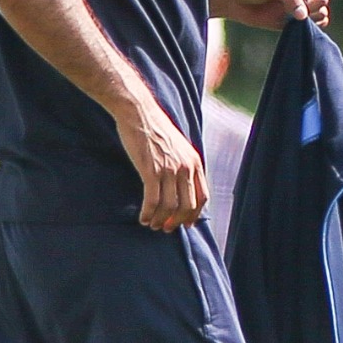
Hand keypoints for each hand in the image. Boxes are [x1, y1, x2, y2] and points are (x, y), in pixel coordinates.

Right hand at [117, 100, 207, 231]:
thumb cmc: (156, 130)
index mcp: (195, 162)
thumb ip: (183, 165)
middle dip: (176, 222)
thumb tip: (181, 188)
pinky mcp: (151, 171)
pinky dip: (148, 214)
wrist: (140, 113)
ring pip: (169, 207)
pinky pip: (152, 201)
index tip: (186, 224)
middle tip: (165, 228)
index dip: (194, 214)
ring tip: (152, 225)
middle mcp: (186, 168)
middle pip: (187, 206)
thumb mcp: (179, 147)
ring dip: (160, 221)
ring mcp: (169, 170)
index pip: (202, 197)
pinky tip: (142, 218)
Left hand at [209, 0, 329, 28]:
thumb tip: (303, 16)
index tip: (298, 8)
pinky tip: (289, 28)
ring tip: (290, 21)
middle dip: (311, 15)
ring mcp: (298, 9)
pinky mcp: (290, 22)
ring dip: (308, 24)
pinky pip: (305, 30)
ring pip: (318, 20)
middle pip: (322, 10)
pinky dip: (301, 31)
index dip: (312, 5)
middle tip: (293, 16)